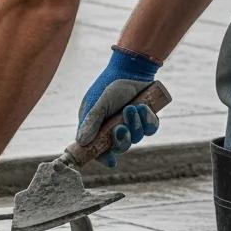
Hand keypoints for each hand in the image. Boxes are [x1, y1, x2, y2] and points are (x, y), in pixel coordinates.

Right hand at [78, 46, 161, 166]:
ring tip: (132, 108)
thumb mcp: (98, 104)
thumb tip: (81, 142)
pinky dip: (147, 121)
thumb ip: (91, 123)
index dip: (103, 157)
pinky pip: (150, 129)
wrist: (131, 69)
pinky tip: (143, 108)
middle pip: (119, 147)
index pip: (97, 148)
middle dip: (121, 140)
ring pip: (136, 139)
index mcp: (96, 127)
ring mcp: (130, 124)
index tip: (110, 161)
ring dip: (135, 125)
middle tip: (120, 128)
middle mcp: (112, 129)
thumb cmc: (110, 86)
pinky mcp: (145, 119)